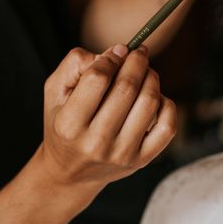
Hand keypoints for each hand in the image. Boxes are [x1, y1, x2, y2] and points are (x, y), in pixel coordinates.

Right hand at [38, 44, 175, 190]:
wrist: (70, 172)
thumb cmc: (63, 123)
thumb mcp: (55, 91)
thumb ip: (76, 63)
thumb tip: (118, 51)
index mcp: (69, 124)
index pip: (97, 78)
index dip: (111, 57)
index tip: (118, 51)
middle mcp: (95, 142)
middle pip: (127, 88)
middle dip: (137, 61)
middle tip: (139, 53)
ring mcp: (121, 154)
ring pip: (150, 102)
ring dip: (152, 78)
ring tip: (146, 72)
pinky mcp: (141, 160)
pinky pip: (168, 126)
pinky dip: (167, 104)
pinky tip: (155, 98)